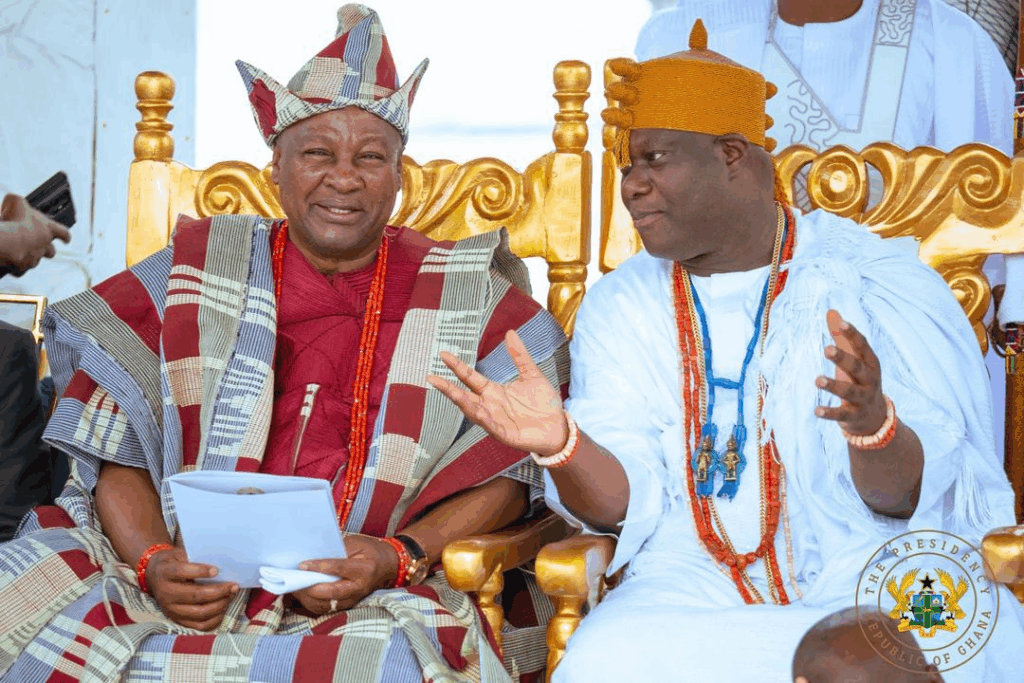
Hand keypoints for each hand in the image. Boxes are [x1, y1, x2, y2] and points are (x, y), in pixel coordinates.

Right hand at [0, 193, 70, 274]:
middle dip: (47, 249)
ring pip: (36, 259)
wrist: (7, 241)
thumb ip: (18, 200)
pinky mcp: (24, 266)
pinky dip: (16, 265)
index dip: (65, 236)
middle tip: (38, 246)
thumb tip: (14, 202)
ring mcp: (35, 257)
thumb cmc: (14, 220)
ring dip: (30, 256)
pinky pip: (21, 268)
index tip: (67, 240)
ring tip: (19, 250)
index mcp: (48, 228)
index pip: (64, 233)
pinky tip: (10, 259)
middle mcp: (45, 244)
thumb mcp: (15, 201)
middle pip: (51, 251)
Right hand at [145, 546, 237, 630]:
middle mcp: (166, 594)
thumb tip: (221, 560)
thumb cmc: (173, 562)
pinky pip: (199, 625)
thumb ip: (194, 556)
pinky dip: (215, 618)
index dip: (200, 571)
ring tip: (231, 595)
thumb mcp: (178, 554)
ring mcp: (171, 610)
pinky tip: (224, 608)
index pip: (181, 572)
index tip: (216, 570)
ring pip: (199, 613)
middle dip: (218, 591)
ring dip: (220, 605)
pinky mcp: (177, 620)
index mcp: (165, 573)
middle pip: (195, 595)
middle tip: (233, 586)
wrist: (154, 576)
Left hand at [290, 535, 399, 614]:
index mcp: (364, 568)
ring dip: (308, 598)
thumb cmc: (370, 550)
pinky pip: (326, 608)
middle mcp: (360, 587)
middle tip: (294, 581)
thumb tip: (314, 557)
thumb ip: (337, 551)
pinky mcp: (348, 605)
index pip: (339, 568)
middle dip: (310, 588)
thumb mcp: (356, 543)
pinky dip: (312, 603)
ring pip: (327, 605)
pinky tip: (302, 595)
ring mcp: (354, 599)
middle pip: (331, 592)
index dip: (319, 567)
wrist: (388, 565)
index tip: (302, 564)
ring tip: (294, 588)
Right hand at [427, 329, 567, 456]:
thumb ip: (519, 356)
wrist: (559, 427)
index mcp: (494, 391)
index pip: (470, 377)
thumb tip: (510, 332)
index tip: (443, 354)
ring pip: (474, 411)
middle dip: (448, 388)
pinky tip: (477, 411)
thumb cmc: (544, 403)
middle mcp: (490, 405)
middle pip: (464, 395)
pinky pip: (492, 427)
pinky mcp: (505, 434)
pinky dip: (484, 419)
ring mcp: (496, 421)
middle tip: (431, 377)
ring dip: (462, 402)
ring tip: (451, 392)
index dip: (458, 367)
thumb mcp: (531, 374)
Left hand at [814, 309, 887, 435]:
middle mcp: (869, 380)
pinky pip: (841, 415)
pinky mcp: (853, 416)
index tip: (842, 323)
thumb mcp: (855, 359)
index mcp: (870, 364)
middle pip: (857, 368)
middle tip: (827, 349)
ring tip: (817, 380)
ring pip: (849, 391)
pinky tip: (816, 411)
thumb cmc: (860, 381)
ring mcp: (862, 399)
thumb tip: (831, 312)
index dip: (853, 335)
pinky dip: (829, 413)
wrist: (874, 418)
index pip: (863, 347)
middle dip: (843, 358)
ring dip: (833, 386)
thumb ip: (842, 337)